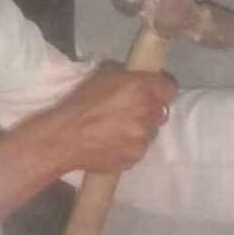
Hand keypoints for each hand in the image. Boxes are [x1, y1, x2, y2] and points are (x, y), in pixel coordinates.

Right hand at [55, 68, 178, 172]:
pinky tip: (112, 144)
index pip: (170, 88)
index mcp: (140, 89)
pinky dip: (129, 147)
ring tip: (117, 131)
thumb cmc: (78, 104)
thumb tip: (138, 80)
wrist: (64, 138)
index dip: (159, 90)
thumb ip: (127, 78)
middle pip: (161, 111)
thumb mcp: (101, 77)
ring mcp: (143, 138)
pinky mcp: (135, 157)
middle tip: (128, 112)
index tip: (150, 93)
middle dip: (148, 110)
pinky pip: (138, 149)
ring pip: (150, 132)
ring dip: (139, 130)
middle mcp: (147, 113)